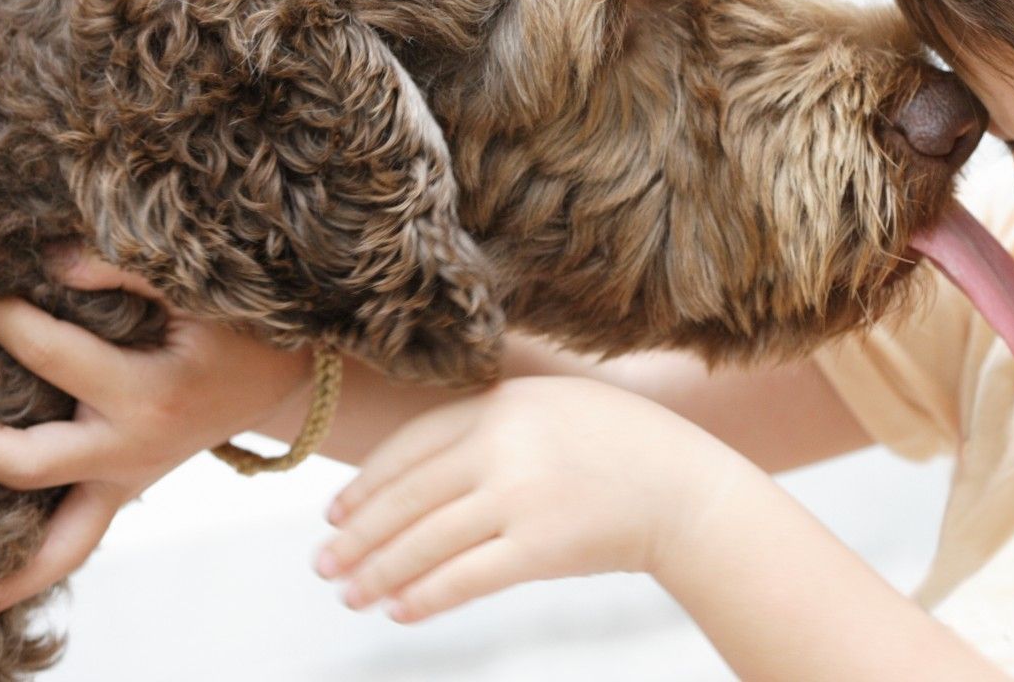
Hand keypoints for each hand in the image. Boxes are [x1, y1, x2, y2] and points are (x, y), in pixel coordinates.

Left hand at [0, 246, 312, 611]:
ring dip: (3, 567)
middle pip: (26, 465)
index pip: (46, 352)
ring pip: (59, 547)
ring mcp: (129, 482)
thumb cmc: (243, 327)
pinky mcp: (129, 491)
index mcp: (146, 394)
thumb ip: (123, 271)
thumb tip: (49, 260)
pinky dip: (38, 565)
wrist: (290, 375)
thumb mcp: (197, 290)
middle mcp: (131, 451)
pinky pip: (79, 542)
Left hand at [314, 376, 752, 623]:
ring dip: (379, 573)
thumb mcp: (553, 408)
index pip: (412, 446)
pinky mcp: (540, 547)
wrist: (690, 491)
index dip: (368, 484)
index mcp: (503, 402)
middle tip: (323, 564)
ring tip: (349, 594)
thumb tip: (421, 470)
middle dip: (359, 536)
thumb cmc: (621, 451)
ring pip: (426, 540)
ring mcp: (522, 496)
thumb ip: (494, 425)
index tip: (335, 514)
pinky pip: (465, 576)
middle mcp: (504, 444)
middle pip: (409, 496)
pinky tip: (399, 610)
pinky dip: (425, 596)